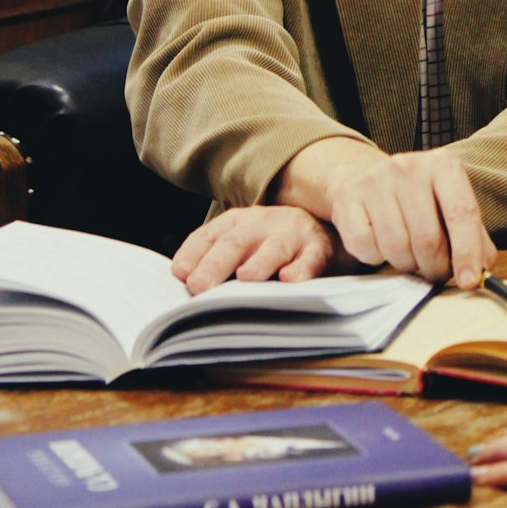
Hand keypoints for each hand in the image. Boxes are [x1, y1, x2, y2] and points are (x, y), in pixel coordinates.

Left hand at [171, 206, 341, 292]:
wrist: (326, 232)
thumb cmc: (275, 245)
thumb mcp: (246, 245)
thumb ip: (219, 262)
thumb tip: (186, 286)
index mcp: (240, 221)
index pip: (211, 235)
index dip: (194, 253)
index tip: (180, 273)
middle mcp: (264, 223)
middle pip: (237, 241)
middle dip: (216, 263)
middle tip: (200, 285)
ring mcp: (293, 234)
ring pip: (274, 248)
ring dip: (259, 262)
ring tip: (246, 278)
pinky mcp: (320, 249)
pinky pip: (311, 260)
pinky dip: (301, 270)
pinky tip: (290, 280)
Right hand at [276, 139, 495, 287]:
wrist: (367, 176)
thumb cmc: (419, 200)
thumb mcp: (451, 207)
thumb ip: (474, 237)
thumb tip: (484, 270)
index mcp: (443, 165)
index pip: (461, 212)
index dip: (467, 252)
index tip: (469, 280)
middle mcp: (409, 166)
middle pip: (427, 238)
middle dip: (434, 267)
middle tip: (434, 271)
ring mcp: (376, 179)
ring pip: (396, 247)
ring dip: (406, 265)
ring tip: (409, 256)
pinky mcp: (349, 197)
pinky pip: (365, 247)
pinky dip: (375, 257)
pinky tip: (381, 245)